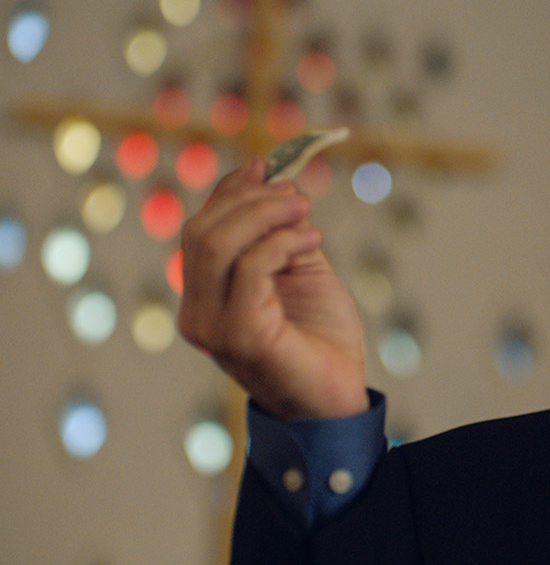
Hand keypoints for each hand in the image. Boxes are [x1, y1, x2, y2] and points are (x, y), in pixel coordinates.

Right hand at [178, 159, 367, 419]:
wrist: (337, 398)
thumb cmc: (319, 339)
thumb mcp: (300, 271)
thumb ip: (281, 233)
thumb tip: (276, 180)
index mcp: (205, 297)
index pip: (199, 231)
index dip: (230, 192)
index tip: (266, 167)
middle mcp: (197, 313)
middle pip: (201, 232)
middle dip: (249, 200)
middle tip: (295, 193)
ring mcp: (214, 327)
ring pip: (217, 245)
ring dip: (265, 216)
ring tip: (304, 211)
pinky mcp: (242, 335)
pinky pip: (250, 269)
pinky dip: (282, 243)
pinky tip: (312, 240)